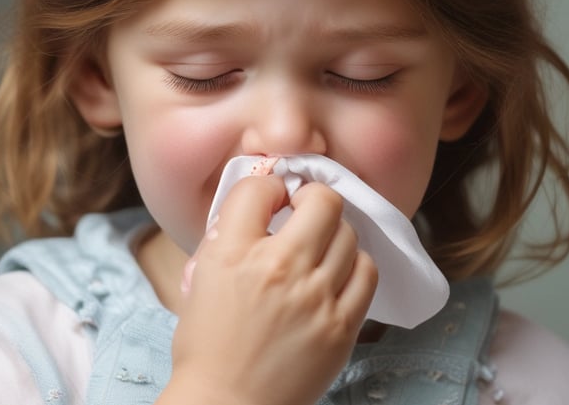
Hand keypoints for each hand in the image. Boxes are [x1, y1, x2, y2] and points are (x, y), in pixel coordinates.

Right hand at [162, 175, 377, 404]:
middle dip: (312, 197)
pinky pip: (367, 272)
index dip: (267, 186)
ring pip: (349, 234)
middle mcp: (277, 268)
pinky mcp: (341, 326)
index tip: (271, 199)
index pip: (260, 187)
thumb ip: (228, 235)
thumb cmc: (207, 345)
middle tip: (302, 210)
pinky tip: (337, 272)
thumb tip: (262, 204)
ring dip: (332, 232)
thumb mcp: (201, 278)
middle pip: (321, 201)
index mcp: (231, 254)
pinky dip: (354, 264)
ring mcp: (315, 298)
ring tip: (319, 246)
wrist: (226, 404)